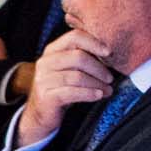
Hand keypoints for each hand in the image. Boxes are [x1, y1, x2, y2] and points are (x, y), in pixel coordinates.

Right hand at [20, 28, 114, 147]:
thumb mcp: (69, 69)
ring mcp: (44, 80)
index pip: (74, 37)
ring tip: (107, 90)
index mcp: (52, 50)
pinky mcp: (46, 97)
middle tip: (110, 78)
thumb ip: (83, 58)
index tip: (109, 53)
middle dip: (99, 68)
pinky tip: (98, 95)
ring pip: (77, 76)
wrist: (41, 114)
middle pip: (78, 57)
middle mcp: (46, 62)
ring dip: (96, 83)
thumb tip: (109, 55)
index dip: (94, 43)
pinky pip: (72, 92)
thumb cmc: (60, 89)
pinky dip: (89, 93)